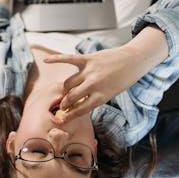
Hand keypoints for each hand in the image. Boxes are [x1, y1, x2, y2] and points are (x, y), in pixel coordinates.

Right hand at [44, 26, 168, 121]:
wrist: (133, 61)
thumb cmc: (121, 80)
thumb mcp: (109, 95)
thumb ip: (92, 98)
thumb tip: (74, 103)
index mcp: (100, 97)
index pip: (79, 109)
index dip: (69, 115)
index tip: (62, 118)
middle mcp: (94, 85)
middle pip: (70, 96)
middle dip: (64, 102)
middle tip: (62, 104)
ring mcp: (90, 71)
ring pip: (68, 82)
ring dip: (65, 88)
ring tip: (66, 91)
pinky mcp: (88, 59)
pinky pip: (68, 59)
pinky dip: (56, 59)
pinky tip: (46, 60)